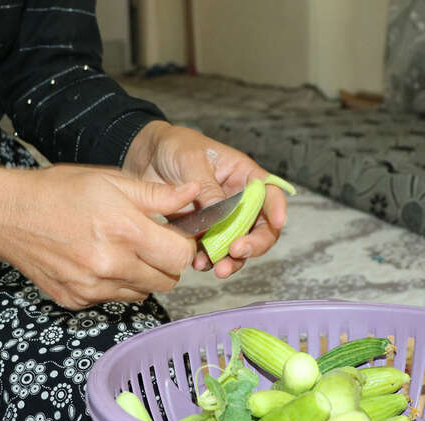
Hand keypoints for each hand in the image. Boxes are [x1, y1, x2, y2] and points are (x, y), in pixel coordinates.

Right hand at [0, 156, 198, 309]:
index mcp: (125, 231)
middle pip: (167, 280)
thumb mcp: (112, 180)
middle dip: (165, 263)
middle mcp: (111, 266)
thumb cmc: (60, 191)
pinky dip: (114, 285)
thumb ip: (158, 195)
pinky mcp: (76, 301)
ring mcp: (92, 288)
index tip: (171, 235)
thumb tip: (195, 193)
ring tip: (119, 250)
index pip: (181, 257)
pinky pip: (113, 299)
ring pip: (143, 293)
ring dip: (141, 275)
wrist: (8, 215)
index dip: (182, 245)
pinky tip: (96, 262)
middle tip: (148, 243)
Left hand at [123, 121, 287, 278]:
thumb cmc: (175, 148)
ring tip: (217, 268)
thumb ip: (207, 188)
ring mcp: (221, 220)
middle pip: (260, 228)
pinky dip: (208, 261)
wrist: (145, 158)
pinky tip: (198, 263)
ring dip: (232, 260)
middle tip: (236, 251)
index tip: (278, 222)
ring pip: (238, 245)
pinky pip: (212, 252)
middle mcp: (238, 201)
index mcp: (244, 176)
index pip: (270, 193)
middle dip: (254, 244)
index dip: (278, 208)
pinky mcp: (203, 233)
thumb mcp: (191, 160)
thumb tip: (221, 214)